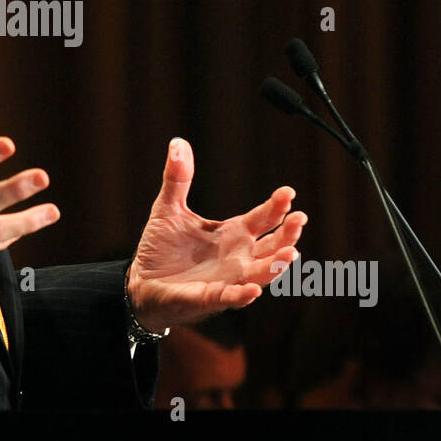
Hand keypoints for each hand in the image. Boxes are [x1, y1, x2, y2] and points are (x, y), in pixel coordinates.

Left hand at [128, 137, 306, 330]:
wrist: (140, 282)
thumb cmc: (160, 248)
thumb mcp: (168, 208)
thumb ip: (177, 179)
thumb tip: (177, 143)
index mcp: (232, 234)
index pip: (262, 218)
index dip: (276, 206)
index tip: (288, 192)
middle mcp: (237, 257)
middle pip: (271, 246)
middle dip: (288, 234)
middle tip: (300, 219)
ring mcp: (226, 279)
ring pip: (259, 274)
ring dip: (274, 266)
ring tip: (290, 254)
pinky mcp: (207, 298)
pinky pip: (229, 297)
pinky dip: (242, 295)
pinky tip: (253, 290)